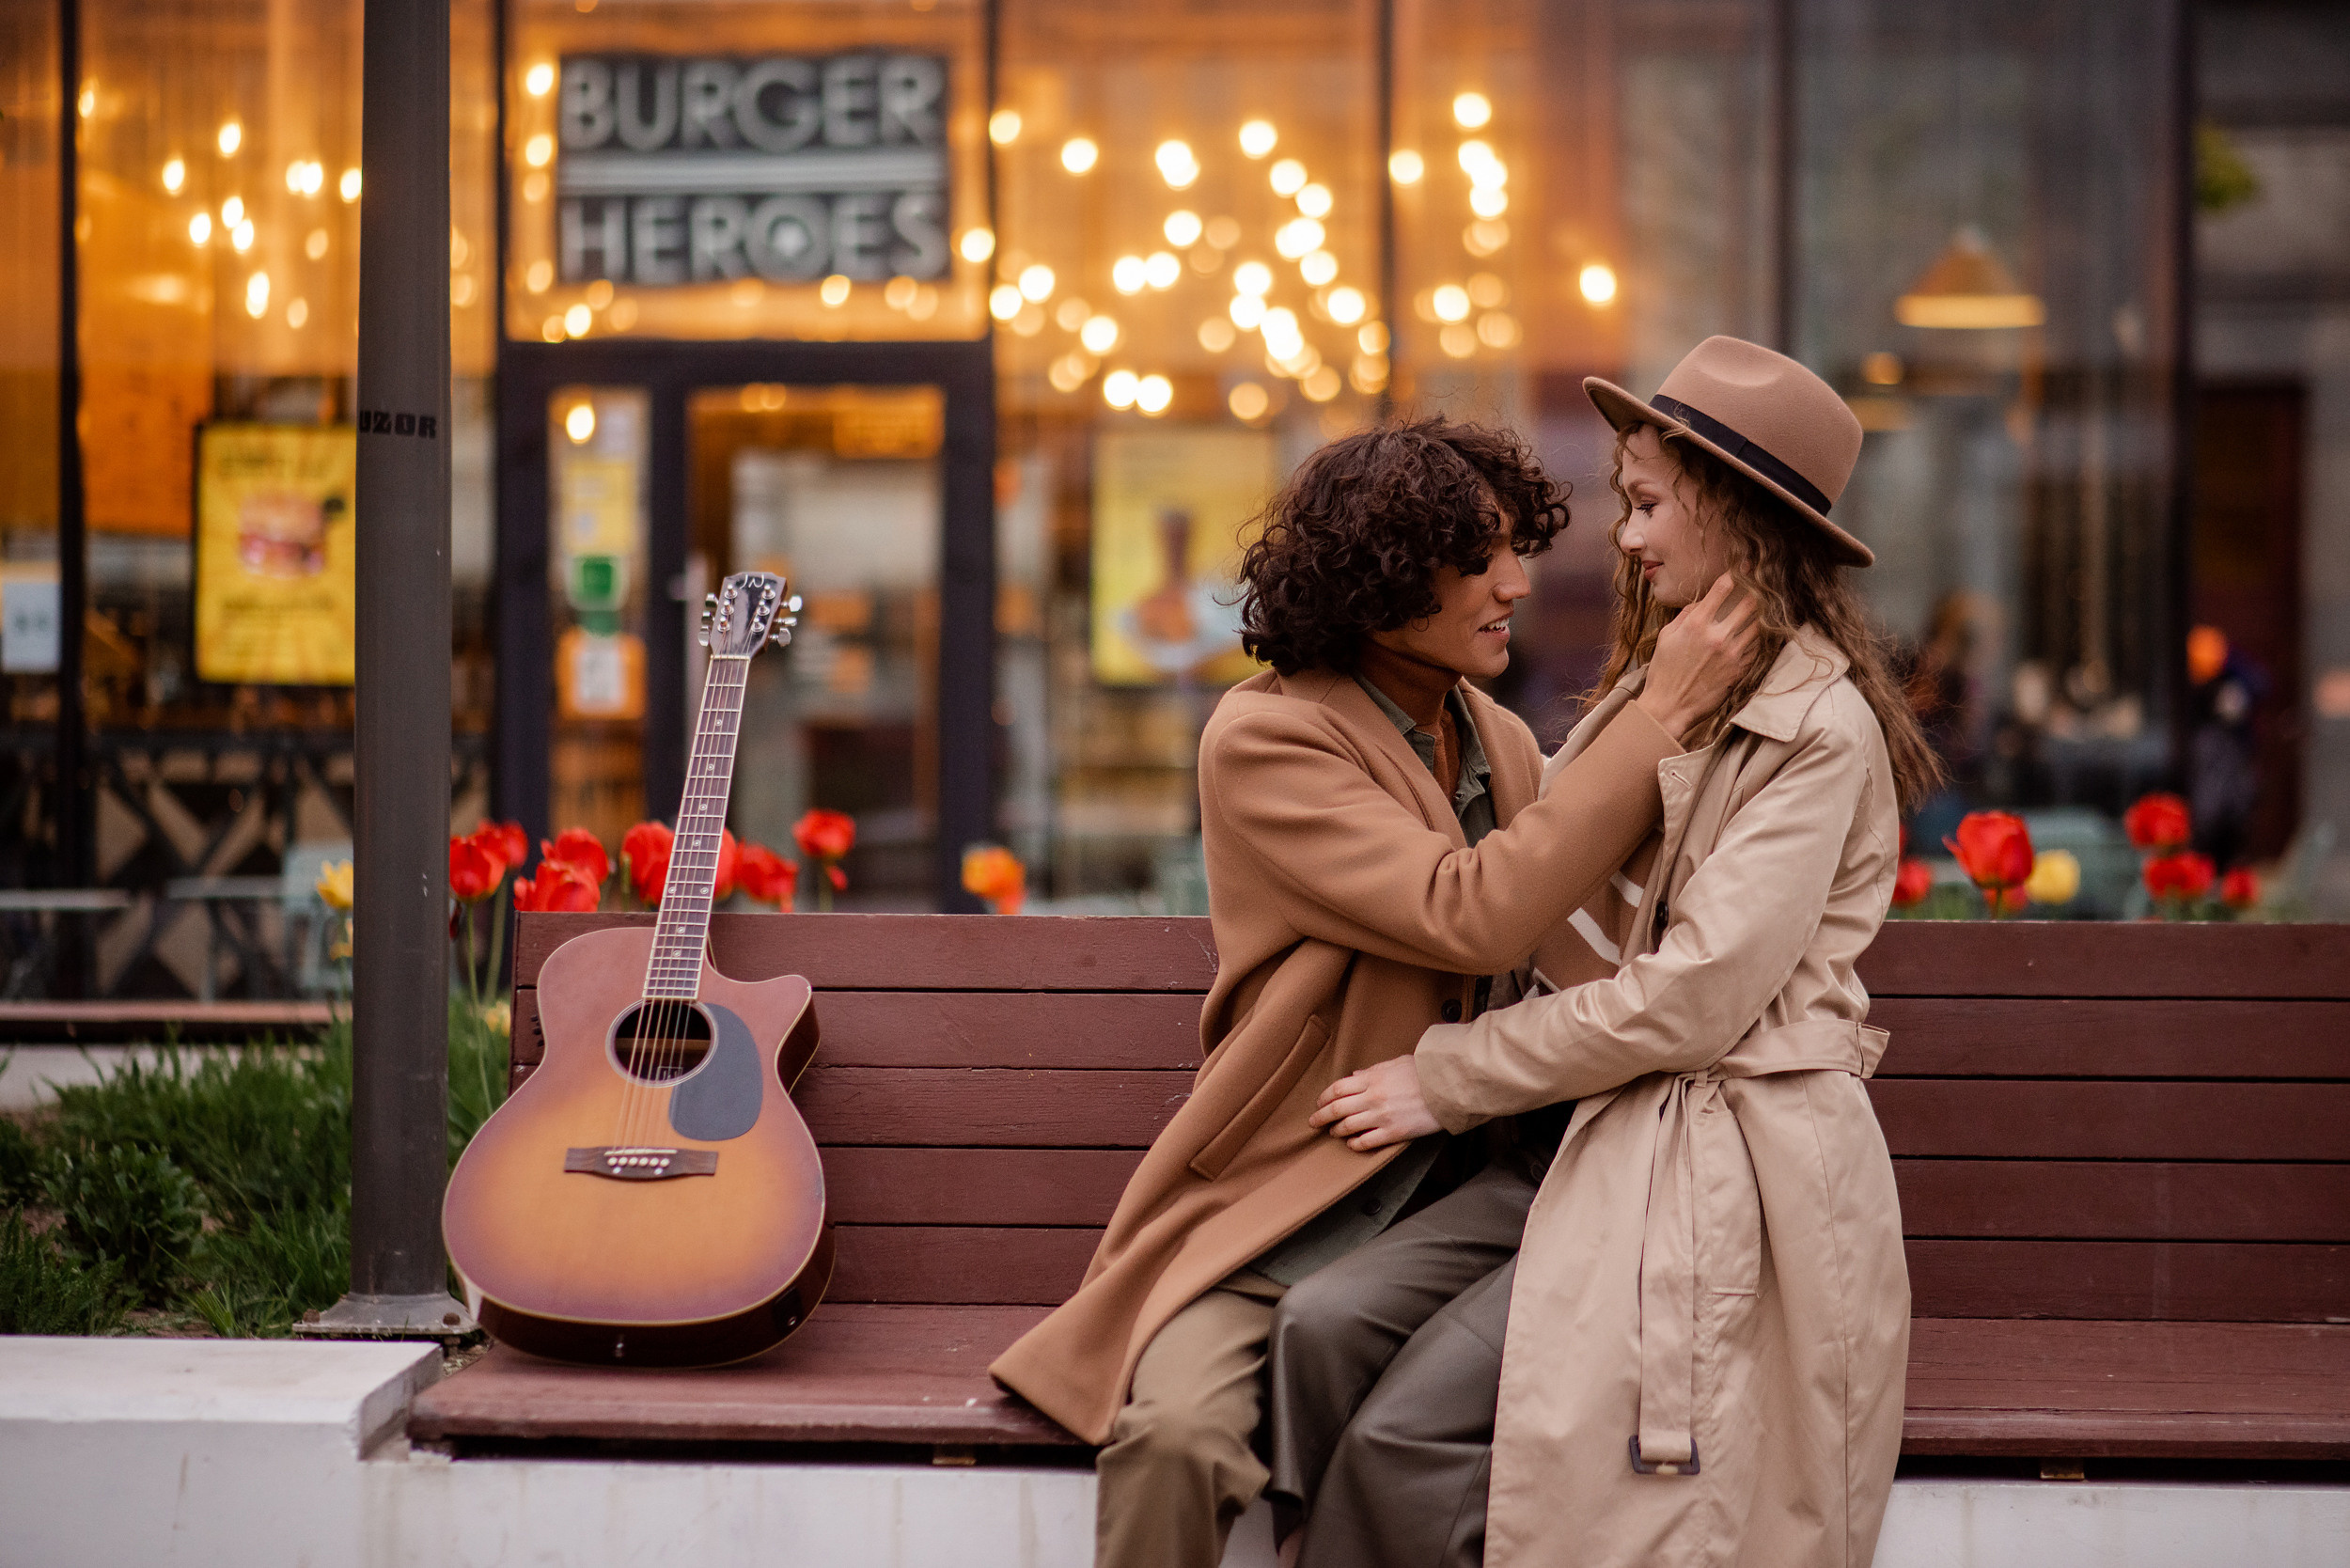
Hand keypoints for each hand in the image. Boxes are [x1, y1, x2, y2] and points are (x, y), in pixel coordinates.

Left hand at [1309, 1055, 1440, 1151]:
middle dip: (1321, 1117)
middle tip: (1313, 1122)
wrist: (1448, 1087)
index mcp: (1372, 1079)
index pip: (1337, 1089)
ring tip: (1332, 1132)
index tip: (1319, 1103)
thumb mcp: (1396, 1063)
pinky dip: (1355, 1144)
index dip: (1324, 1097)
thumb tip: (1355, 1077)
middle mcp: (1372, 1098)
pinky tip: (1351, 1143)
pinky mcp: (1394, 1132)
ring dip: (1336, 1131)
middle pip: (1337, 1109)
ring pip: (1348, 1127)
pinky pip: (1366, 1142)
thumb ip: (1373, 1070)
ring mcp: (1382, 1116)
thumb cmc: (1425, 1072)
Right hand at [1636, 575, 1760, 738]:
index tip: (1745, 566)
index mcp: (1696, 624)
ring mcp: (1732, 653)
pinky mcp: (1740, 669)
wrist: (1671, 706)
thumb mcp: (1667, 637)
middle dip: (1758, 588)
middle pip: (1749, 603)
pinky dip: (1761, 636)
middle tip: (1764, 580)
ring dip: (1764, 612)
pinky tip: (1762, 630)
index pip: (1723, 588)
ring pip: (1759, 624)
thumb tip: (1703, 603)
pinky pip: (1758, 647)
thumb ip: (1686, 615)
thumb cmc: (1664, 671)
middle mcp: (1717, 635)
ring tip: (1769, 603)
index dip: (1737, 573)